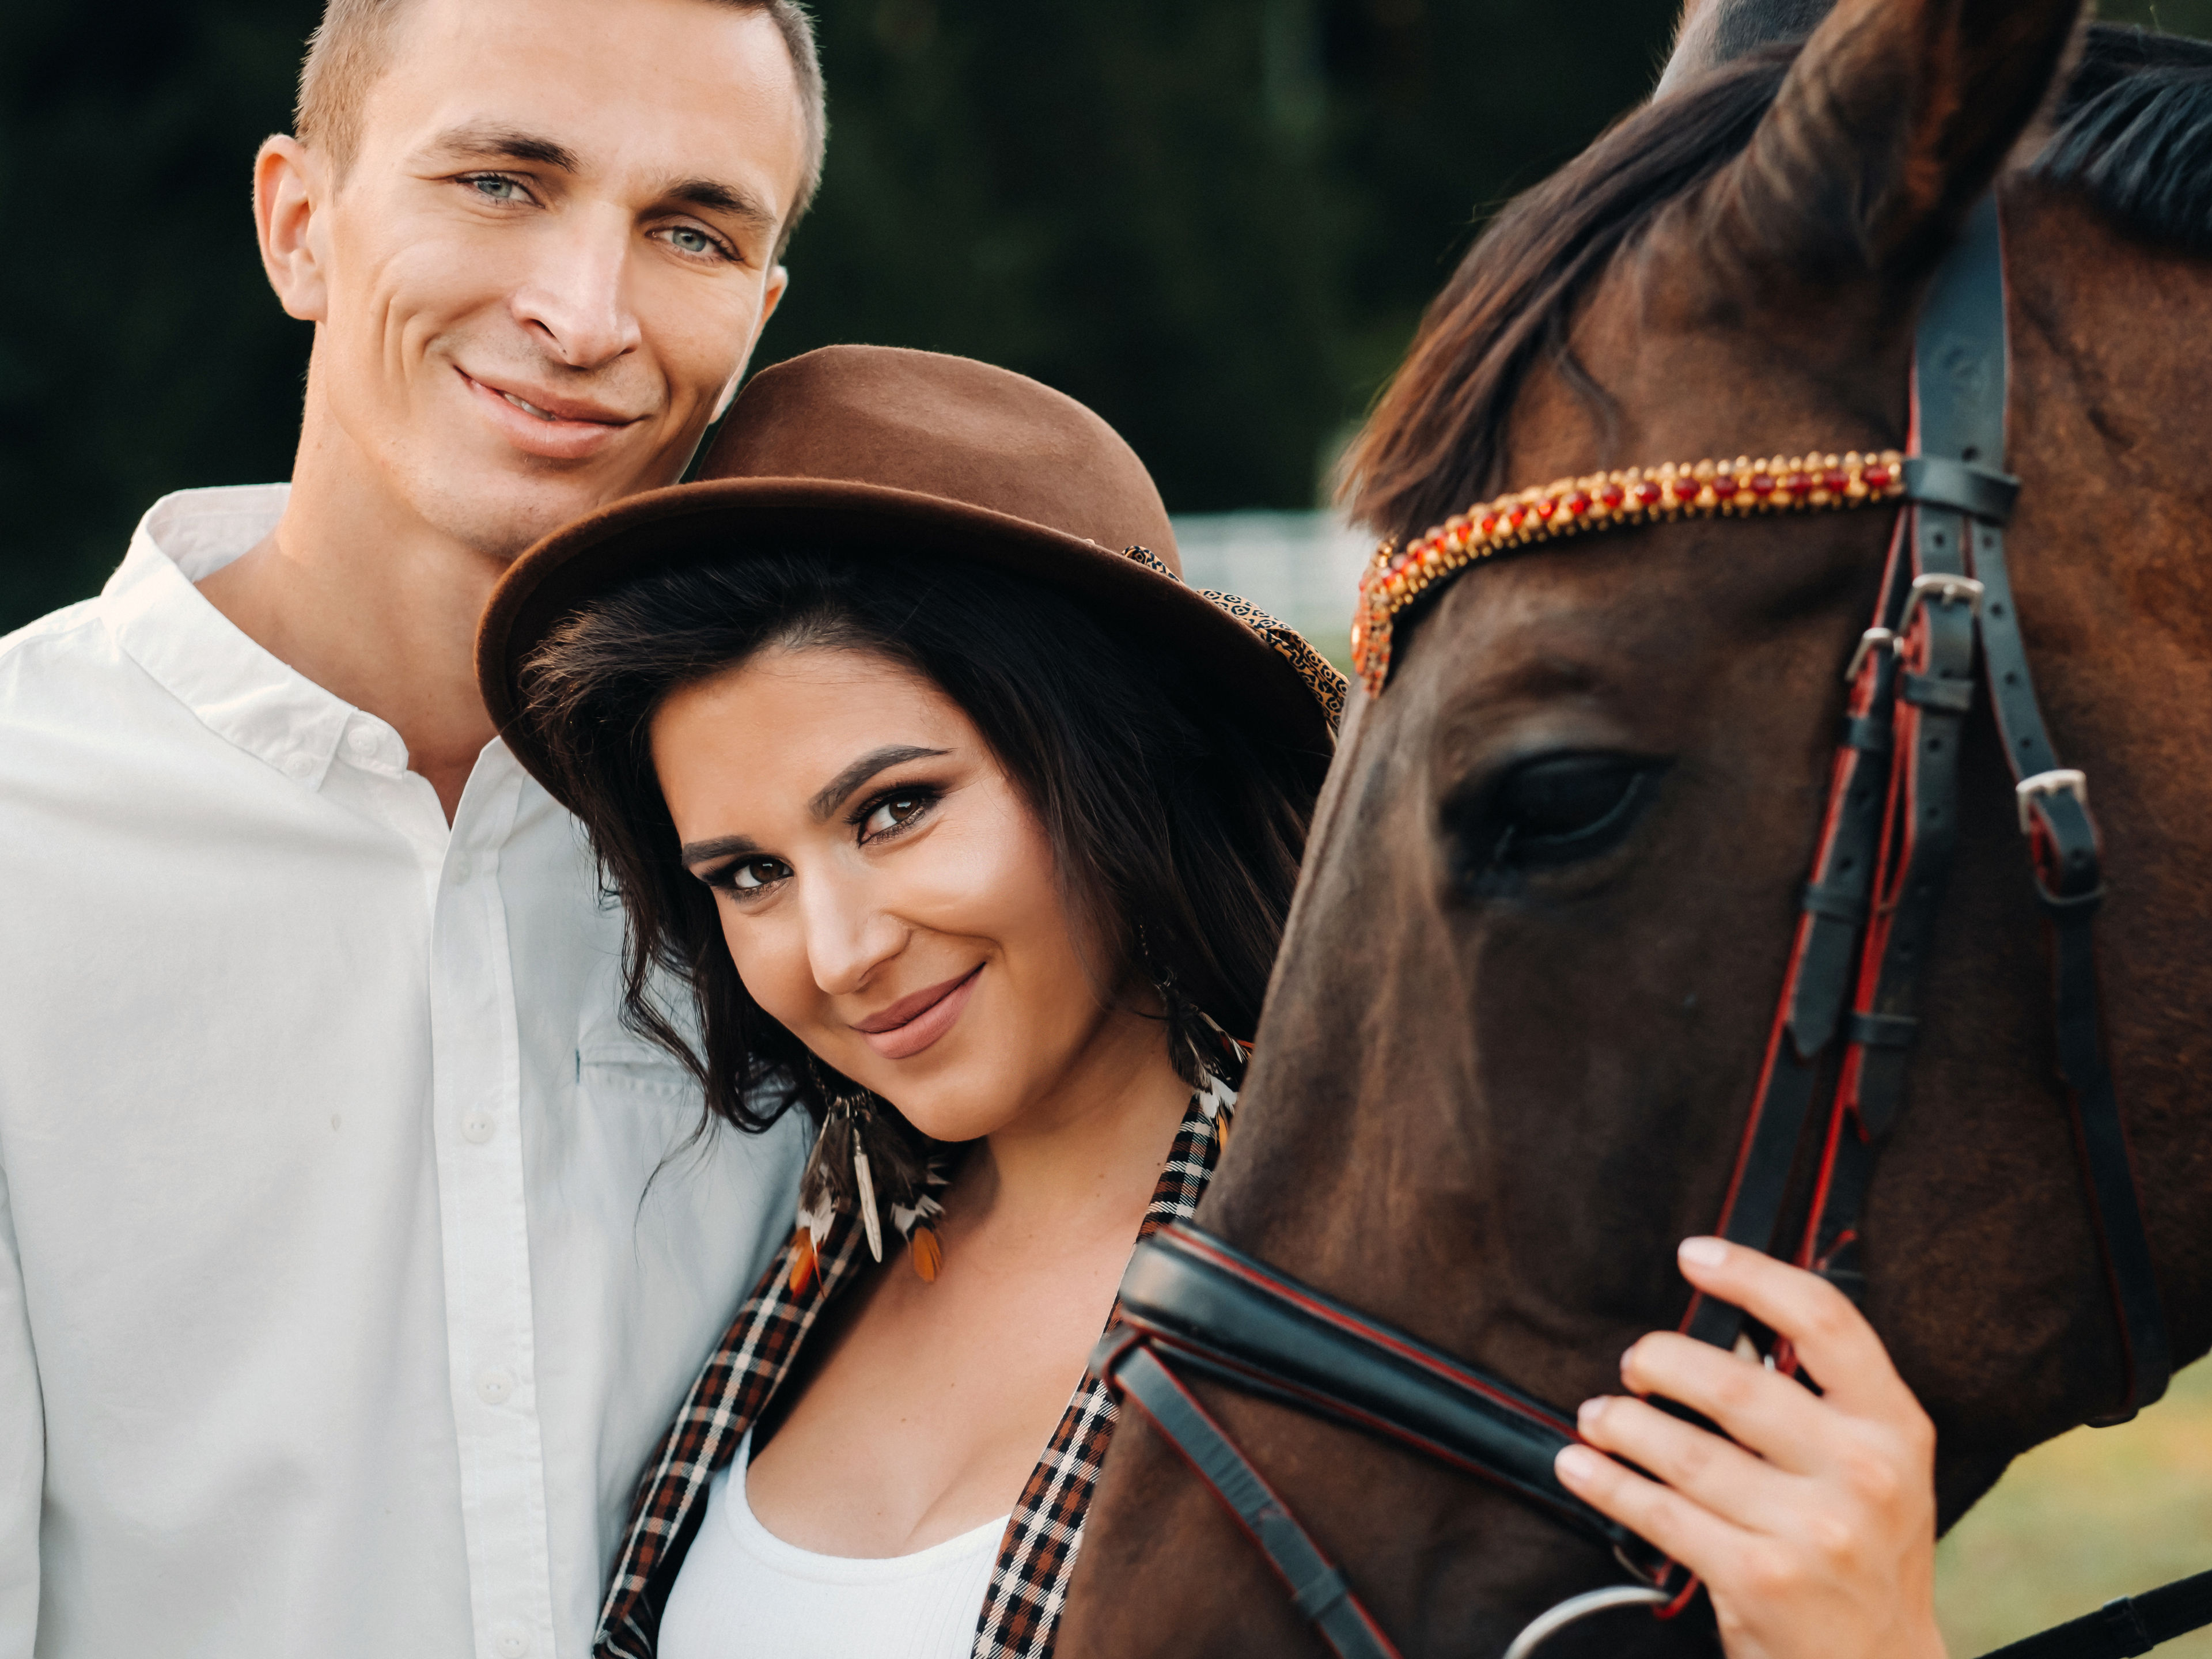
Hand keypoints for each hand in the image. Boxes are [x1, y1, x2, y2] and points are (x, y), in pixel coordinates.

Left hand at [1552, 1237, 1944, 1658]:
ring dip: (1622, 1424)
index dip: (1751, 1274)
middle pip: (1735, 1383)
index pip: (1824, 1321)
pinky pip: (1660, 1513)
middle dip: (1662, 1361)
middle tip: (1633, 1362)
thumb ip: (1822, 1397)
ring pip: (1684, 1451)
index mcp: (1895, 1426)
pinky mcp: (1760, 1578)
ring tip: (1597, 1416)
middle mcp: (1864, 1474)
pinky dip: (1606, 1483)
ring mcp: (1814, 1531)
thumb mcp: (1874, 1465)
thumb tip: (1724, 1321)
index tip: (1693, 1254)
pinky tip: (1579, 1466)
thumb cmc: (1860, 1550)